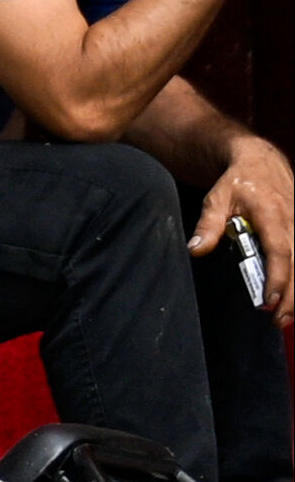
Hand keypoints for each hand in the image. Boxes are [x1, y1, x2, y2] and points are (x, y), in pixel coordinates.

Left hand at [195, 132, 293, 304]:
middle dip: (291, 295)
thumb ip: (208, 225)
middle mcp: (293, 221)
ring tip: (287, 316)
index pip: (279, 251)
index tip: (269, 301)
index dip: (277, 278)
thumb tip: (196, 249)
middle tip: (278, 320)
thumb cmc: (238, 181)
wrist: (261, 161)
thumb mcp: (216, 198)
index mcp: (272, 214)